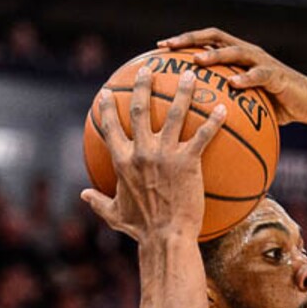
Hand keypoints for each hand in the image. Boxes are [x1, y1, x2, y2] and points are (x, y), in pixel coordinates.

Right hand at [81, 68, 226, 241]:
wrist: (165, 239)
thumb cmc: (141, 230)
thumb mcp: (115, 215)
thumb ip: (98, 202)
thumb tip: (83, 195)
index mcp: (122, 162)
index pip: (110, 127)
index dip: (107, 108)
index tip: (106, 93)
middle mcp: (141, 152)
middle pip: (140, 109)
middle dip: (142, 85)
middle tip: (147, 68)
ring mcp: (165, 155)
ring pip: (175, 113)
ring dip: (183, 91)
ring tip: (190, 74)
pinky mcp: (188, 162)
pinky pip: (203, 136)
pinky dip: (214, 121)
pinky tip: (223, 108)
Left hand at [158, 28, 306, 126]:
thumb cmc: (275, 106)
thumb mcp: (246, 105)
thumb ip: (225, 104)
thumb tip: (196, 124)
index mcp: (236, 57)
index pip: (204, 42)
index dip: (182, 43)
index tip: (159, 50)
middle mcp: (246, 53)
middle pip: (213, 37)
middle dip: (190, 41)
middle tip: (169, 48)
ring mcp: (261, 62)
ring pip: (234, 51)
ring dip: (214, 55)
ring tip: (197, 61)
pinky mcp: (276, 75)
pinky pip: (259, 75)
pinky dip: (246, 78)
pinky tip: (233, 85)